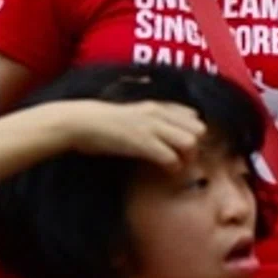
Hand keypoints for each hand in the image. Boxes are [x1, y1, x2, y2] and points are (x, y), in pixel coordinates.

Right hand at [62, 100, 204, 169]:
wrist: (78, 122)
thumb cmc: (102, 122)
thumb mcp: (132, 114)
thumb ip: (151, 118)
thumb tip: (166, 132)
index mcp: (156, 106)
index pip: (193, 115)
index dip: (194, 132)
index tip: (188, 145)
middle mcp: (158, 114)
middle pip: (199, 129)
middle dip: (197, 145)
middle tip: (186, 158)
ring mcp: (151, 127)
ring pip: (190, 142)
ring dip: (187, 157)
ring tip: (178, 165)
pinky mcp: (142, 143)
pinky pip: (171, 157)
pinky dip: (173, 167)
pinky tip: (167, 171)